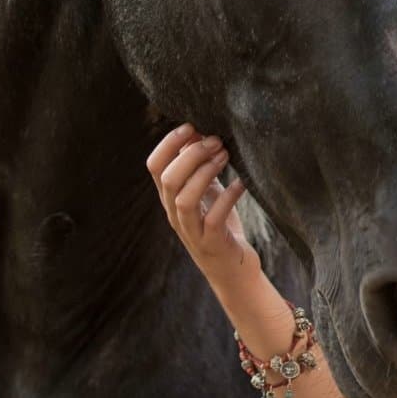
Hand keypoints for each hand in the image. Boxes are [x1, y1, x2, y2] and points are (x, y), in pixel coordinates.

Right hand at [147, 123, 261, 290]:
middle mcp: (175, 215)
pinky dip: (228, 196)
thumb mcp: (208, 192)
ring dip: (205, 172)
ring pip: (184, 199)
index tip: (192, 126)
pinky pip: (214, 218)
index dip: (168, 143)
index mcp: (170, 199)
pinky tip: (242, 183)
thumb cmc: (220, 226)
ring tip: (226, 156)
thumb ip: (200, 168)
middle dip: (191, 154)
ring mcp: (192, 231)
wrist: (233, 270)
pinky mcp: (211, 244)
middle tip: (216, 141)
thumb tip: (198, 132)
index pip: (154, 167)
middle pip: (168, 180)